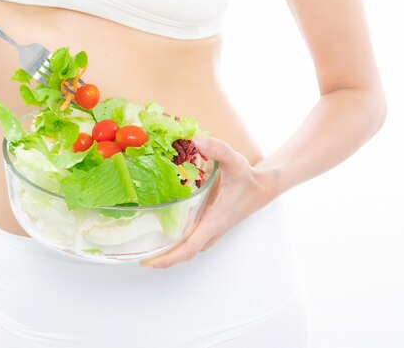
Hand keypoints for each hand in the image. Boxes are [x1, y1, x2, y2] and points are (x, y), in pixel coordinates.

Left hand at [139, 135, 275, 268]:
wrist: (264, 187)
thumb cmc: (248, 178)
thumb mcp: (234, 161)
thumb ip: (218, 149)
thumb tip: (197, 140)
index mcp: (215, 221)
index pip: (189, 248)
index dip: (168, 258)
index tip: (149, 263)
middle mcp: (212, 230)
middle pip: (184, 253)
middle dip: (162, 258)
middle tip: (138, 258)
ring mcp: (212, 231)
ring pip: (187, 248)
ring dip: (169, 252)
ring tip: (145, 248)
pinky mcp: (211, 226)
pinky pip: (191, 241)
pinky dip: (176, 243)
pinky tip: (162, 234)